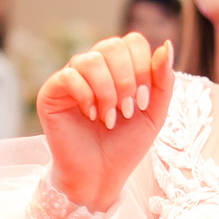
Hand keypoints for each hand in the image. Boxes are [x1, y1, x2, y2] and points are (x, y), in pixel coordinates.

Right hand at [39, 34, 176, 210]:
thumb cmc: (125, 145)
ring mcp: (71, 78)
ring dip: (107, 92)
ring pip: (91, 59)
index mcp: (118, 67)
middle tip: (127, 111)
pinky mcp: (51, 93)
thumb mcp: (154, 113)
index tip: (142, 102)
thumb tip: (166, 44)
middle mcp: (93, 67)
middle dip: (127, 80)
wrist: (100, 176)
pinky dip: (86, 96)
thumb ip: (163, 80)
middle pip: (113, 46)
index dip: (143, 68)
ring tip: (109, 118)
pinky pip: (69, 76)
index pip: (132, 42)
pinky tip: (91, 116)